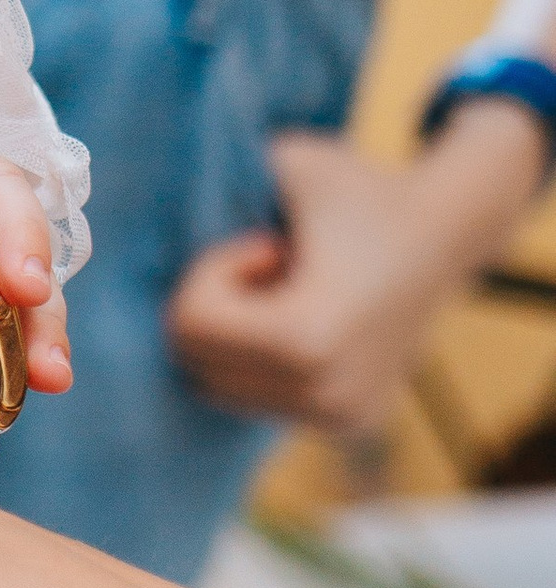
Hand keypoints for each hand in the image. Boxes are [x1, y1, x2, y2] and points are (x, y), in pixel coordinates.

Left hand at [168, 104, 546, 430]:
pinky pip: (261, 397)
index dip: (214, 274)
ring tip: (296, 291)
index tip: (265, 245)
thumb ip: (215, 177)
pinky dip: (267, 358)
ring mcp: (340, 419)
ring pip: (224, 386)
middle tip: (279, 268)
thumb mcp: (285, 162)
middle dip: (223, 308)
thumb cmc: (358, 190)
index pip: (187, 327)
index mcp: (305, 342)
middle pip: (199, 364)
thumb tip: (139, 179)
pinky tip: (314, 317)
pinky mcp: (348, 425)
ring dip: (242, 334)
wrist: (448, 232)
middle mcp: (325, 396)